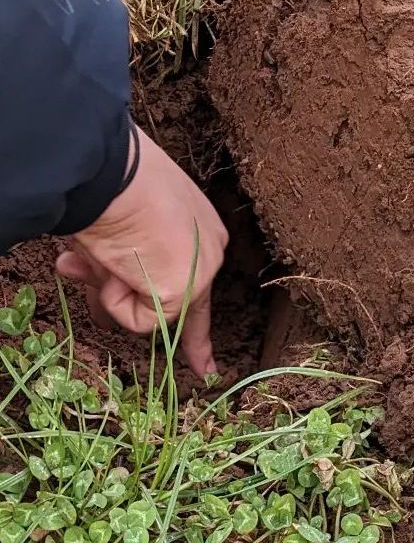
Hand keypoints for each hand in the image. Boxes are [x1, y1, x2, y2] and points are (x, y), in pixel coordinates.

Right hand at [56, 127, 227, 377]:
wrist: (112, 172)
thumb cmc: (113, 182)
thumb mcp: (117, 226)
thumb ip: (110, 259)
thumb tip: (74, 270)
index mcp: (200, 231)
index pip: (199, 287)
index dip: (195, 333)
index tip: (207, 370)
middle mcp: (211, 252)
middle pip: (178, 311)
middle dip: (125, 304)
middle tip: (111, 277)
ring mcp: (203, 274)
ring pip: (146, 313)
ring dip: (110, 288)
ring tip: (106, 250)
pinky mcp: (186, 292)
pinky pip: (138, 319)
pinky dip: (114, 299)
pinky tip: (117, 266)